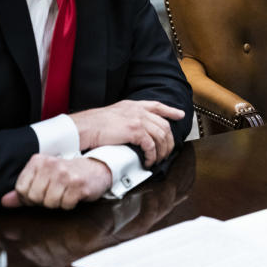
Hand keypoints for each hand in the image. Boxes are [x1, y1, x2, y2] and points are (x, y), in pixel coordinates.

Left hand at [1, 154, 112, 208]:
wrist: (97, 168)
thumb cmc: (68, 174)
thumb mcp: (43, 177)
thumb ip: (23, 190)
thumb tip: (5, 201)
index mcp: (39, 161)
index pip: (21, 189)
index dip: (28, 197)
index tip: (40, 192)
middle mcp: (51, 165)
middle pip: (34, 197)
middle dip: (43, 201)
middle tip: (54, 193)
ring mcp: (66, 175)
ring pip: (49, 203)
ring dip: (58, 203)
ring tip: (65, 193)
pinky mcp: (79, 185)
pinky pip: (65, 205)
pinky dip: (69, 204)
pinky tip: (74, 195)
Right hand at [70, 100, 184, 166]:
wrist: (85, 127)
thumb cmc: (95, 124)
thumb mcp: (115, 114)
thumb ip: (127, 117)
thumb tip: (136, 130)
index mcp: (133, 105)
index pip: (157, 105)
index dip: (171, 111)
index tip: (180, 115)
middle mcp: (138, 110)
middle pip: (164, 125)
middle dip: (169, 142)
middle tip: (167, 153)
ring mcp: (138, 119)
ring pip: (161, 137)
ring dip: (161, 152)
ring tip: (157, 160)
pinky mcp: (135, 131)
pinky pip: (151, 146)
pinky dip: (152, 156)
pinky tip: (148, 162)